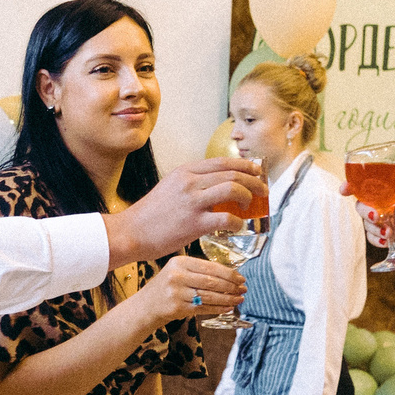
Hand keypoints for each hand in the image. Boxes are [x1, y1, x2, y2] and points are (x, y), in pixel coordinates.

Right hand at [106, 157, 266, 263]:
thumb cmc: (151, 215)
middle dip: (254, 180)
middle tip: (263, 190)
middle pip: (233, 173)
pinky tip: (238, 226)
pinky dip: (238, 222)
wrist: (131, 232)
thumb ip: (193, 184)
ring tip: (252, 206)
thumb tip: (218, 188)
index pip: (223, 161)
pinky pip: (227, 218)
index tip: (257, 172)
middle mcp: (190, 182)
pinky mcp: (194, 223)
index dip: (245, 166)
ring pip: (233, 189)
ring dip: (249, 196)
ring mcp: (192, 201)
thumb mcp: (171, 188)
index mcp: (186, 171)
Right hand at [134, 254, 244, 330]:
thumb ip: (199, 271)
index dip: (229, 273)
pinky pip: (203, 308)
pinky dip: (218, 308)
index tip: (241, 278)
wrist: (145, 306)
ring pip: (209, 295)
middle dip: (231, 286)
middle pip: (212, 281)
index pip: (210, 267)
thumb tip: (229, 275)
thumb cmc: (166, 287)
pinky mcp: (177, 308)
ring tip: (239, 299)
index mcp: (179, 262)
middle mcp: (177, 275)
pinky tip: (228, 308)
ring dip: (228, 298)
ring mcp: (176, 292)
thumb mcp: (177, 271)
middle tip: (243, 289)